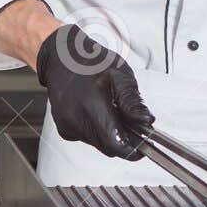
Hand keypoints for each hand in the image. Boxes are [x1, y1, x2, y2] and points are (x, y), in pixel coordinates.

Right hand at [36, 24, 152, 159]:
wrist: (61, 58)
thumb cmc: (91, 62)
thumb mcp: (119, 74)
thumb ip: (132, 100)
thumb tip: (146, 121)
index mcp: (92, 103)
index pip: (114, 143)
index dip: (132, 148)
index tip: (142, 143)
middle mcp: (75, 117)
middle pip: (107, 147)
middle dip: (121, 139)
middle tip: (128, 120)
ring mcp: (66, 124)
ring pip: (98, 144)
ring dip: (108, 134)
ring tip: (109, 111)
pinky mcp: (63, 128)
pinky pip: (86, 139)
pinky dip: (95, 131)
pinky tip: (94, 112)